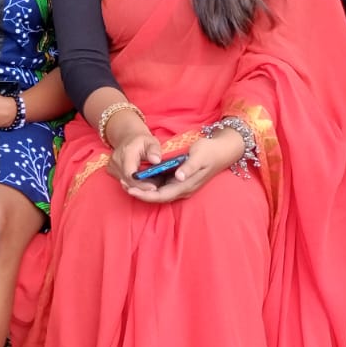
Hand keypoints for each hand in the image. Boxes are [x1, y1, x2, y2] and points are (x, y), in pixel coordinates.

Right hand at [104, 126, 163, 191]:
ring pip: (125, 183)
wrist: (128, 137)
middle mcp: (116, 160)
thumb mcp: (151, 142)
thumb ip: (155, 150)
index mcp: (126, 153)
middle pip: (128, 181)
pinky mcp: (111, 170)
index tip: (153, 187)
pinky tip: (141, 181)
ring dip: (138, 186)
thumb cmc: (142, 141)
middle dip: (142, 187)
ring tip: (150, 182)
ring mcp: (111, 166)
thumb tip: (156, 160)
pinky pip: (123, 181)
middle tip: (155, 186)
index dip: (141, 184)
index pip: (130, 174)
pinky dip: (133, 183)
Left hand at [124, 129, 244, 204]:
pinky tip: (140, 177)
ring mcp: (181, 185)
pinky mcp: (180, 180)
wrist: (222, 150)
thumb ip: (188, 167)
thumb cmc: (210, 151)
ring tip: (127, 182)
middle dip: (140, 193)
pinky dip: (150, 183)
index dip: (145, 195)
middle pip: (158, 196)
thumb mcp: (199, 155)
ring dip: (143, 189)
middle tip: (123, 185)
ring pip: (159, 192)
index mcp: (186, 185)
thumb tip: (178, 177)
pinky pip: (162, 185)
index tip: (131, 190)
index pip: (162, 195)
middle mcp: (182, 189)